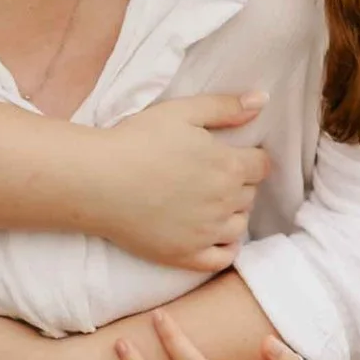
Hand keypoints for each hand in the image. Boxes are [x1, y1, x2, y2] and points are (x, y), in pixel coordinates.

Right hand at [90, 92, 271, 271]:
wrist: (97, 180)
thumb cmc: (137, 140)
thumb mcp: (182, 111)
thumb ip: (225, 107)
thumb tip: (261, 100)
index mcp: (229, 166)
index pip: (262, 165)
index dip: (250, 158)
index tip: (233, 156)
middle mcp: (225, 202)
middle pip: (251, 195)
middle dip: (239, 184)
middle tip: (212, 176)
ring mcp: (206, 233)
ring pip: (239, 225)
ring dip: (232, 213)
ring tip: (210, 203)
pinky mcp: (186, 255)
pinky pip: (222, 259)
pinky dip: (225, 248)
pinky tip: (215, 237)